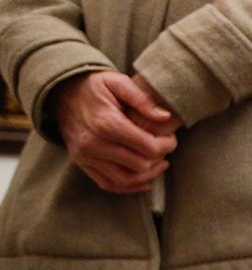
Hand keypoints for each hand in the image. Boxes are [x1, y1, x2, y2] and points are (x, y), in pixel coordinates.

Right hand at [51, 71, 177, 193]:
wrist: (62, 92)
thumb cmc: (95, 86)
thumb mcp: (118, 82)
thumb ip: (142, 99)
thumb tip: (165, 118)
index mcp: (107, 123)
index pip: (148, 147)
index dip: (166, 145)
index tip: (170, 139)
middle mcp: (93, 144)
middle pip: (140, 165)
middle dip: (159, 158)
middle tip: (164, 148)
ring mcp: (85, 156)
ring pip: (125, 180)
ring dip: (148, 176)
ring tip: (159, 164)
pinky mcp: (81, 163)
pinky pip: (108, 184)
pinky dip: (128, 187)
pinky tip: (144, 180)